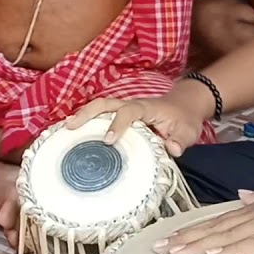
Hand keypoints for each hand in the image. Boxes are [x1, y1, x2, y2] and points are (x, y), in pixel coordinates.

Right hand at [66, 90, 209, 156]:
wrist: (184, 105)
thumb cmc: (185, 119)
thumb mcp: (188, 131)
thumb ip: (180, 140)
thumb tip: (172, 149)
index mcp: (147, 108)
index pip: (129, 112)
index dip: (118, 124)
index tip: (108, 140)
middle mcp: (132, 105)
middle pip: (106, 104)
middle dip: (87, 113)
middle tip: (70, 126)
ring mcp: (125, 109)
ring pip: (100, 107)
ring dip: (83, 115)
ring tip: (65, 129)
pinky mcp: (121, 115)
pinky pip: (102, 115)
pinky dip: (88, 121)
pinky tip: (75, 133)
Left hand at [155, 153, 253, 253]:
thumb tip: (242, 197)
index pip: (221, 220)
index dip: (195, 229)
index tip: (172, 236)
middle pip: (217, 228)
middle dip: (187, 238)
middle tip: (159, 248)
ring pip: (229, 236)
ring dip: (200, 245)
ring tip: (175, 252)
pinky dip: (233, 249)